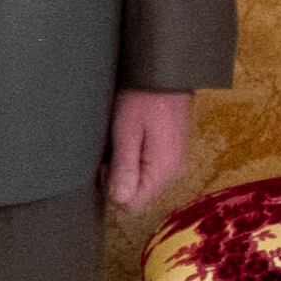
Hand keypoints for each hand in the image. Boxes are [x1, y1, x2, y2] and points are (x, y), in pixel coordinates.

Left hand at [104, 89, 197, 210]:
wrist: (166, 75)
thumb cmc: (143, 99)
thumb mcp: (127, 131)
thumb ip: (125, 167)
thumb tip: (119, 201)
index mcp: (162, 170)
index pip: (133, 205)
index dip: (113, 190)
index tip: (106, 165)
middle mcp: (173, 172)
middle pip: (138, 195)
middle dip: (119, 180)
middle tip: (110, 151)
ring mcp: (174, 162)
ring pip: (142, 183)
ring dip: (126, 169)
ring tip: (120, 142)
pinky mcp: (171, 153)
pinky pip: (148, 170)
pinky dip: (134, 161)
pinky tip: (130, 140)